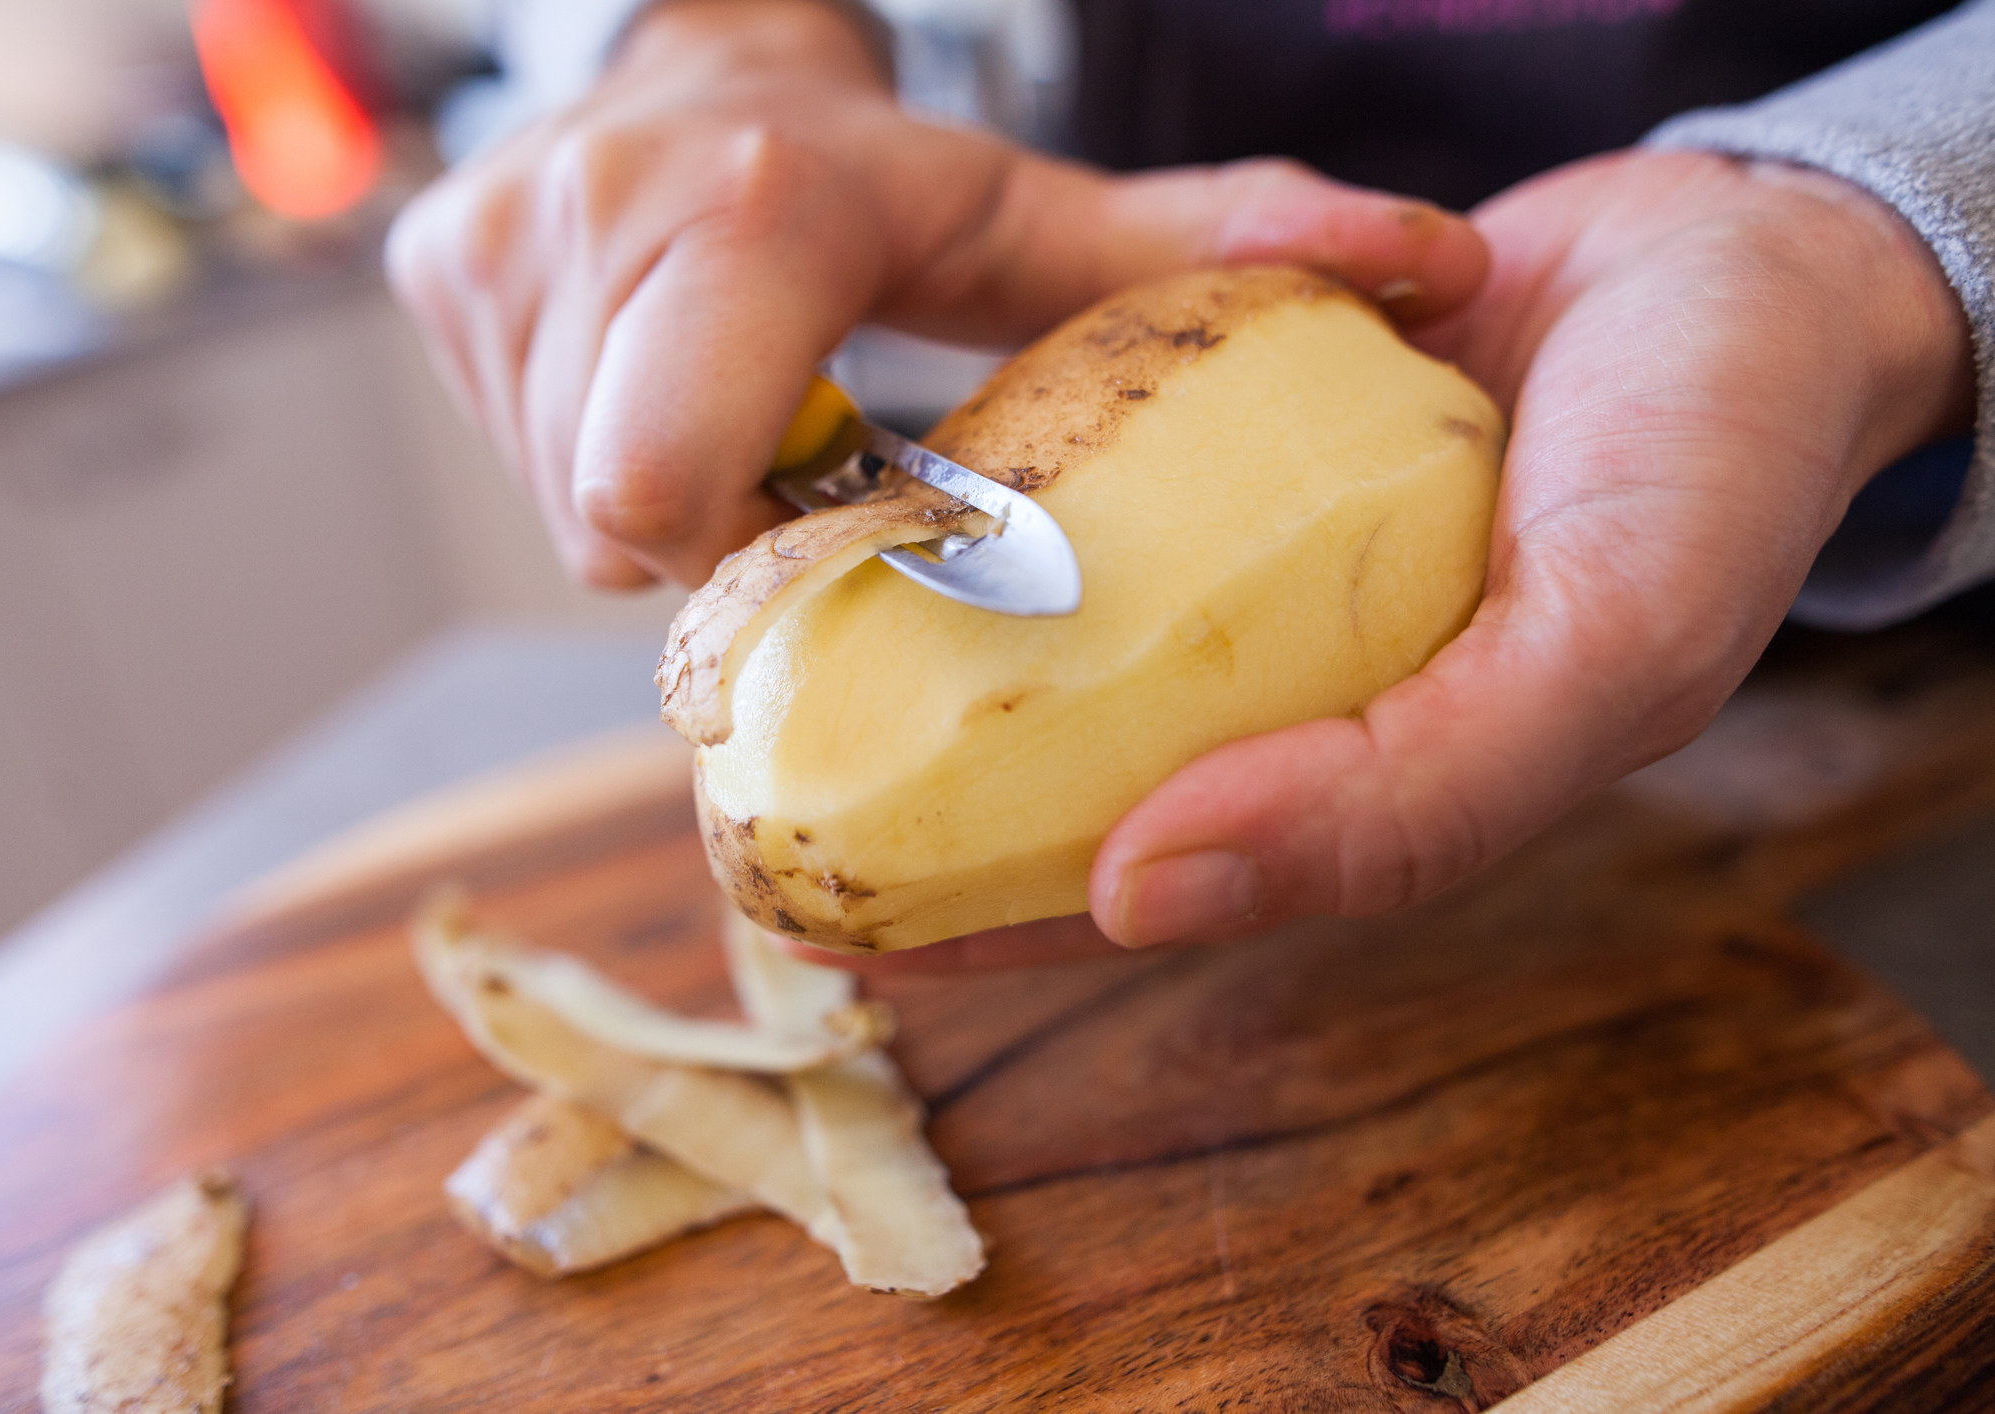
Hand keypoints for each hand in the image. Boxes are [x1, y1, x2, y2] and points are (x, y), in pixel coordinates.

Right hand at [385, 0, 1485, 587]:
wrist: (702, 40)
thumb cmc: (887, 158)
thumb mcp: (1034, 210)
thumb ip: (1215, 243)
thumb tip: (1436, 267)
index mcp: (746, 212)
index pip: (666, 486)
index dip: (756, 556)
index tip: (837, 523)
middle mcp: (584, 221)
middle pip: (625, 520)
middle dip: (725, 535)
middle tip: (798, 473)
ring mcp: (485, 256)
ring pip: (565, 507)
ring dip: (670, 503)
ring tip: (744, 420)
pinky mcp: (426, 280)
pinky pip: (517, 459)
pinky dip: (598, 460)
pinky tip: (665, 392)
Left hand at [798, 147, 1972, 974]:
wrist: (1756, 256)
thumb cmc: (1719, 461)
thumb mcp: (1609, 650)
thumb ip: (1407, 800)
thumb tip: (1139, 894)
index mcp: (1365, 775)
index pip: (1155, 879)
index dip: (991, 922)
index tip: (827, 930)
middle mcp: (1293, 681)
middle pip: (1073, 766)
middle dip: (915, 799)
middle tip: (745, 810)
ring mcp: (1258, 558)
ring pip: (1062, 633)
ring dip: (922, 654)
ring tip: (768, 673)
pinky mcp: (1238, 435)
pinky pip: (1097, 482)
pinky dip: (1002, 504)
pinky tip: (884, 517)